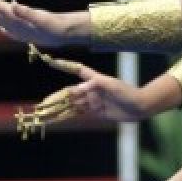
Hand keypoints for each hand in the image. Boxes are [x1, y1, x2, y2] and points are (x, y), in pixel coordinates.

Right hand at [17, 47, 152, 138]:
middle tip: (42, 103)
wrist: (139, 107)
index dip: (65, 65)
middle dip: (58, 97)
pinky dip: (68, 116)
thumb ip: (95, 85)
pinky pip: (79, 113)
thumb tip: (77, 89)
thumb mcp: (112, 86)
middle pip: (72, 92)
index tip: (50, 60)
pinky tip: (57, 119)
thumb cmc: (127, 92)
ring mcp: (93, 101)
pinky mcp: (95, 112)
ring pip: (73, 104)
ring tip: (46, 113)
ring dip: (61, 108)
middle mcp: (92, 90)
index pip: (78, 70)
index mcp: (96, 80)